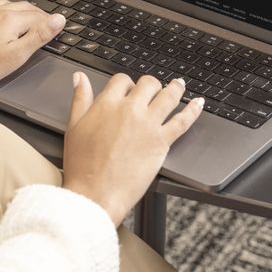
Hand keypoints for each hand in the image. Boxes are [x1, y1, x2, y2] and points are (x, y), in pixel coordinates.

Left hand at [0, 0, 65, 100]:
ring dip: (17, 10)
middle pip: (23, 7)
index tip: (58, 27)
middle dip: (37, 14)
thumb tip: (57, 20)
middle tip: (46, 23)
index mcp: (9, 18)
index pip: (39, 15)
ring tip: (24, 18)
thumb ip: (39, 36)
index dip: (51, 22)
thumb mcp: (16, 56)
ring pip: (4, 5)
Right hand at [61, 72, 202, 224]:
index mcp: (107, 104)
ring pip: (168, 96)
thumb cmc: (82, 165)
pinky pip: (183, 121)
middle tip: (152, 89)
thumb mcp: (74, 126)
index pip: (122, 80)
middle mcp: (130, 109)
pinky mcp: (162, 142)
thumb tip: (80, 78)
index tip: (128, 89)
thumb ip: (79, 99)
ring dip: (176, 88)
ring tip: (179, 85)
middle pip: (148, 84)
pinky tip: (198, 104)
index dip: (126, 83)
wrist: (96, 193)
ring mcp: (148, 124)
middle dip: (150, 85)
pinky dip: (193, 110)